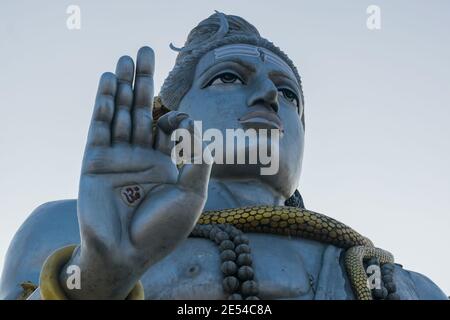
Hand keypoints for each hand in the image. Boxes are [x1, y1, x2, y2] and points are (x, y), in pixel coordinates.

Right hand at [65, 47, 210, 298]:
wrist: (129, 253)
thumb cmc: (164, 229)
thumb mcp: (192, 195)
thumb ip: (200, 164)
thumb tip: (209, 135)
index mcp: (165, 161)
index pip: (168, 126)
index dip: (175, 117)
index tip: (179, 120)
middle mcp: (141, 154)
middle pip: (143, 109)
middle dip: (144, 81)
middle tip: (145, 50)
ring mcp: (117, 156)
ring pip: (120, 113)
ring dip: (121, 86)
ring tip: (124, 59)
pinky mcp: (94, 162)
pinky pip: (99, 128)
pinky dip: (103, 106)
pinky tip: (108, 84)